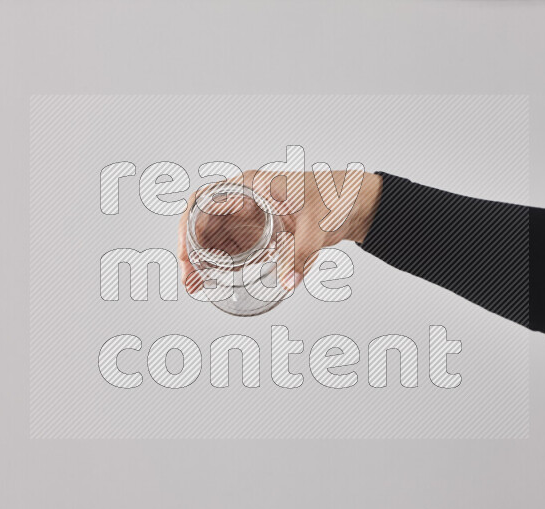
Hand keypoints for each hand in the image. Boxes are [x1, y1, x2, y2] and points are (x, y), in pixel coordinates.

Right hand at [177, 169, 382, 292]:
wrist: (356, 203)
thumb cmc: (336, 196)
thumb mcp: (316, 226)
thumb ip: (301, 255)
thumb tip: (288, 281)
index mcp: (250, 187)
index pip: (204, 201)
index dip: (189, 225)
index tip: (187, 252)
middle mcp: (245, 201)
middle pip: (205, 223)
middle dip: (193, 251)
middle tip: (190, 278)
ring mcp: (251, 218)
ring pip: (215, 238)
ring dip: (203, 261)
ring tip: (196, 286)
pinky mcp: (261, 234)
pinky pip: (233, 249)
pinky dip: (222, 264)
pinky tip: (216, 280)